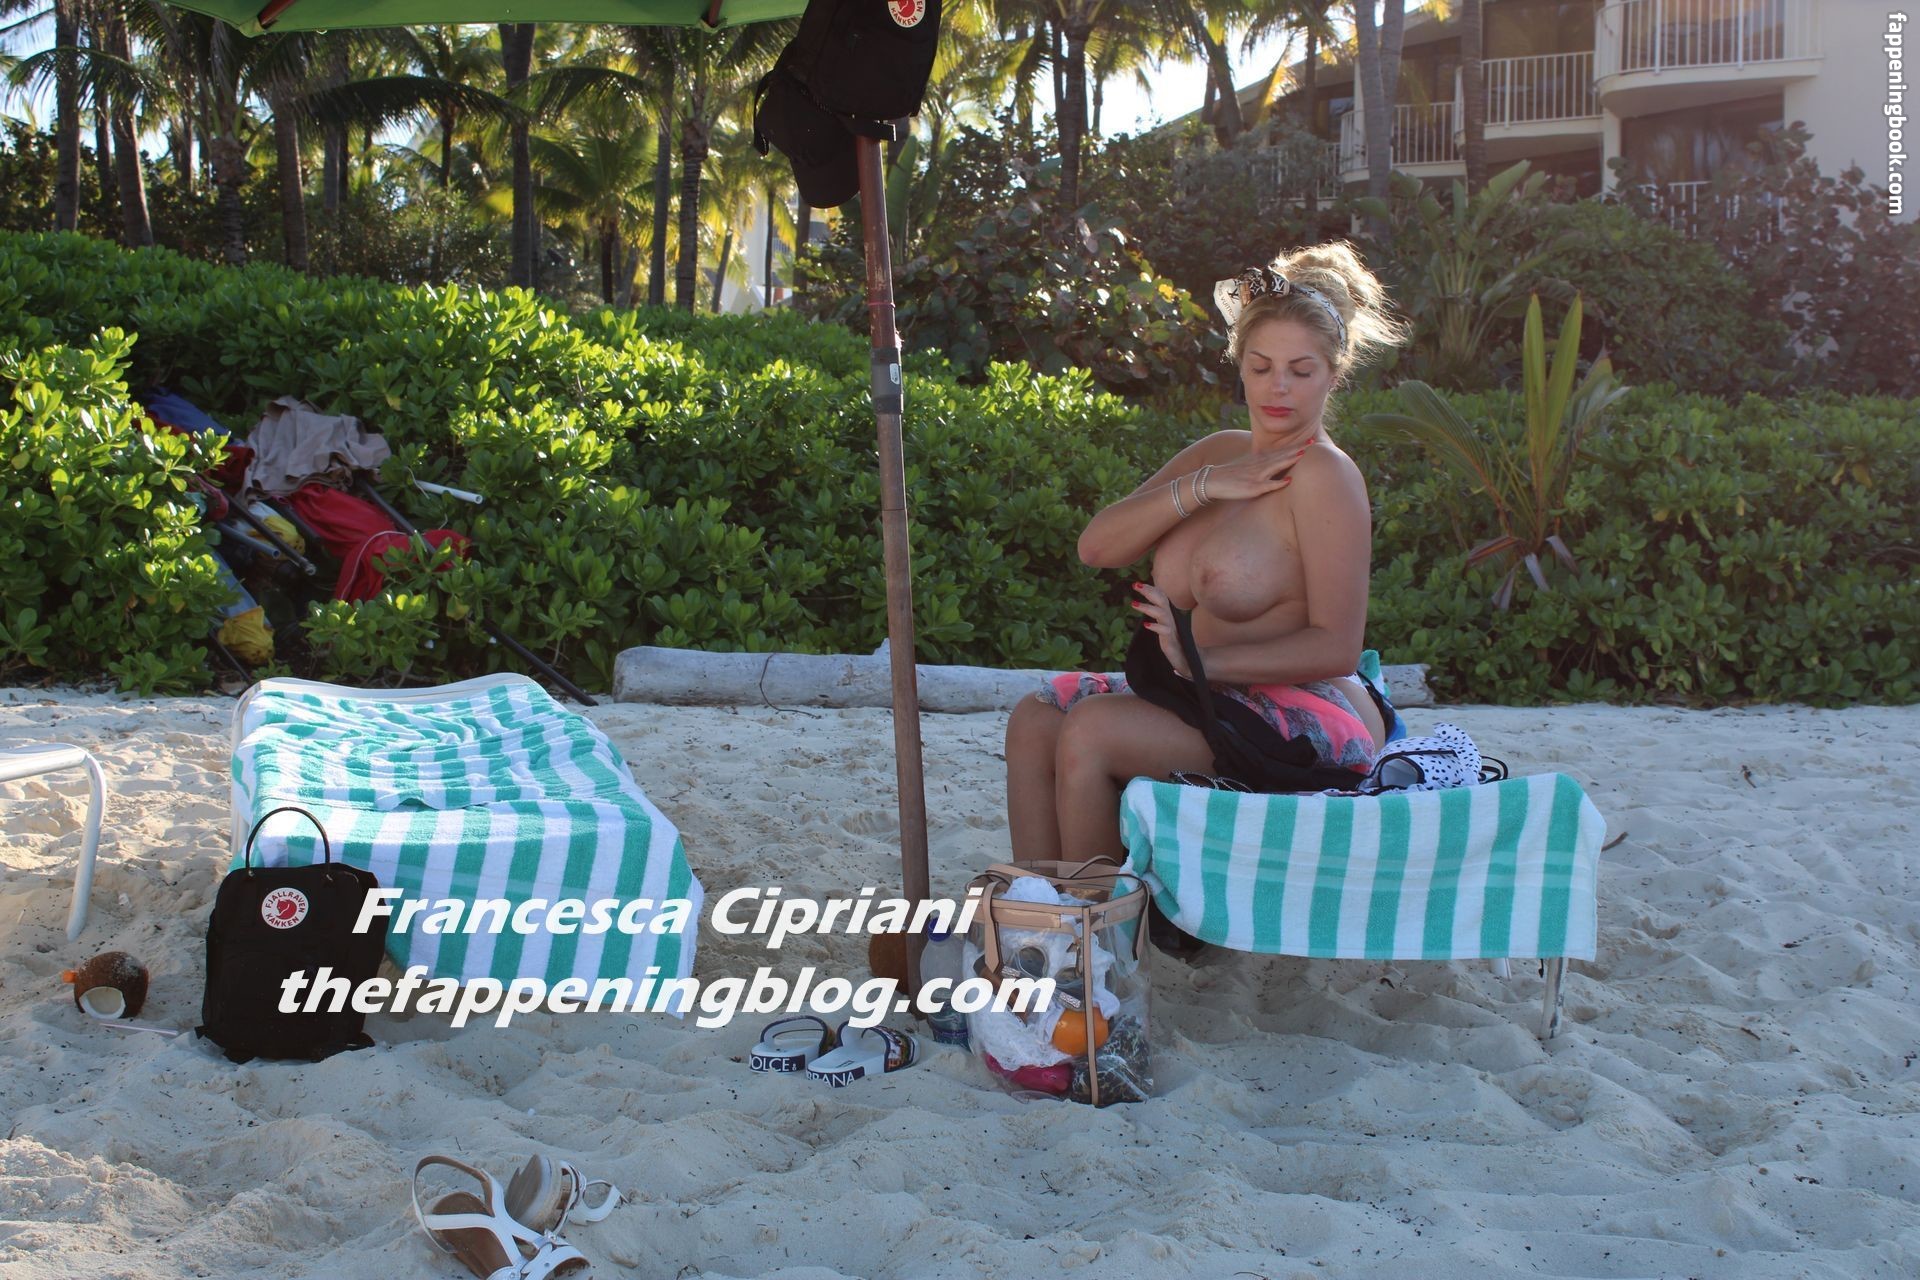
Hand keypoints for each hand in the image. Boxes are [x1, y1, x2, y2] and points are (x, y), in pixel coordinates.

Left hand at [1131, 582, 1189, 678]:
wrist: (1190, 660)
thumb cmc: (1176, 643)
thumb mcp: (1166, 627)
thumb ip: (1160, 617)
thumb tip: (1149, 608)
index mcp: (1169, 615)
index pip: (1161, 598)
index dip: (1151, 589)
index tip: (1138, 583)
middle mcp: (1172, 619)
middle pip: (1161, 601)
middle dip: (1149, 592)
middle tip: (1135, 585)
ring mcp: (1172, 629)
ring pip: (1161, 614)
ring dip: (1147, 607)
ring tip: (1133, 604)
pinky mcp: (1171, 641)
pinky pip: (1165, 631)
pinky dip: (1156, 627)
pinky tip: (1146, 625)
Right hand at [1191, 445, 1309, 503]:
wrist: (1211, 481)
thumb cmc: (1229, 476)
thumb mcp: (1246, 467)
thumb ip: (1260, 466)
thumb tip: (1272, 465)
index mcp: (1258, 461)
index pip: (1280, 452)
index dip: (1295, 446)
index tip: (1309, 440)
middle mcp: (1258, 466)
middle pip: (1281, 455)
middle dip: (1297, 449)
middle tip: (1313, 441)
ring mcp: (1256, 476)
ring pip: (1276, 466)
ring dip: (1290, 459)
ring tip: (1304, 453)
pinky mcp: (1251, 488)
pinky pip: (1267, 486)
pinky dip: (1278, 483)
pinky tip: (1288, 480)